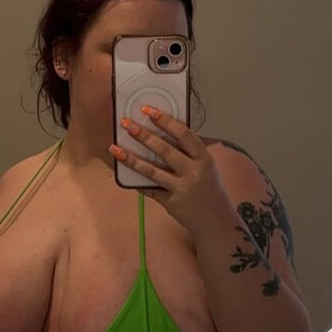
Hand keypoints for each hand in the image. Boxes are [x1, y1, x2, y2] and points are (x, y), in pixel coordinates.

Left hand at [109, 106, 232, 234]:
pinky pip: (150, 190)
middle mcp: (194, 172)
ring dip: (131, 158)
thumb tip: (162, 134)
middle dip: (143, 135)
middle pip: (165, 150)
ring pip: (152, 170)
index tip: (148, 110)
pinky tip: (124, 173)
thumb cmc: (210, 190)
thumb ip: (190, 154)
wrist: (217, 221)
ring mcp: (182, 189)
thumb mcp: (207, 168)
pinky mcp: (172, 203)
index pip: (183, 134)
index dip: (165, 121)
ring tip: (115, 148)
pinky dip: (137, 182)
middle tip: (126, 123)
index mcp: (204, 158)